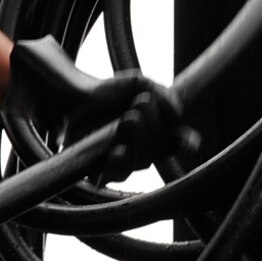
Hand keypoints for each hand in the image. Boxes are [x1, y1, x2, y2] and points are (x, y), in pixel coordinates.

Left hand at [4, 36, 198, 184]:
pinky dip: (117, 165)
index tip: (189, 140)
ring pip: (137, 164)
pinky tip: (117, 151)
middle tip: (139, 105)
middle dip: (151, 129)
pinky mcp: (100, 170)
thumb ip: (162, 93)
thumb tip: (178, 113)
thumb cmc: (106, 92)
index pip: (176, 142)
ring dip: (136, 143)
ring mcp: (121, 162)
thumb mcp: (138, 84)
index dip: (184, 143)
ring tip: (127, 121)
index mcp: (155, 131)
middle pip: (156, 151)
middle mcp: (141, 150)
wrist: (72, 96)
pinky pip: (114, 176)